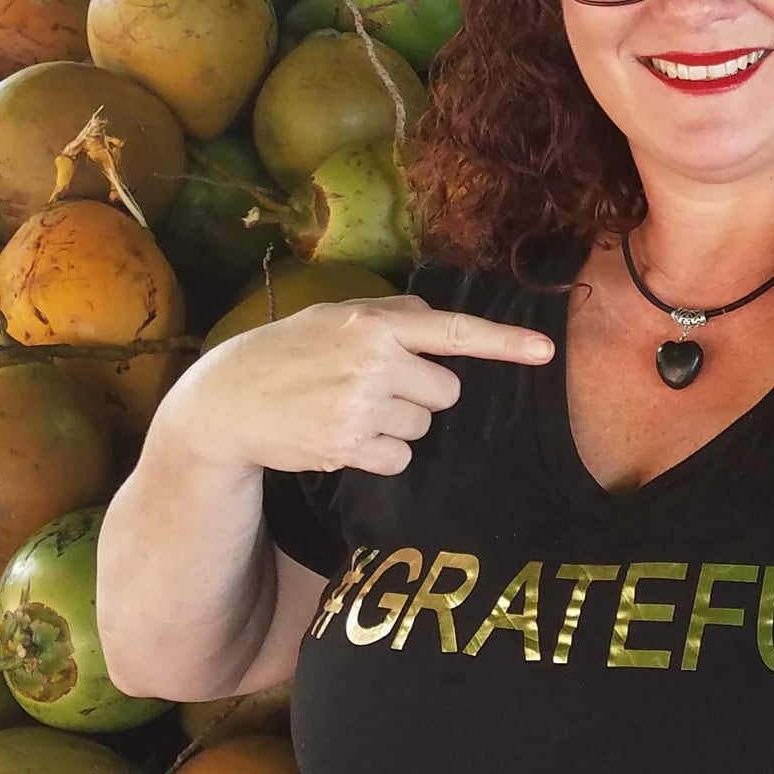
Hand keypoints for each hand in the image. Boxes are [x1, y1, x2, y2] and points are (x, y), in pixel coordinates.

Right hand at [161, 296, 553, 478]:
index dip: (505, 344)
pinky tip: (343, 437)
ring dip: (397, 424)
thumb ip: (392, 315)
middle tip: (372, 388)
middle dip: (421, 394)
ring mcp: (361, 406)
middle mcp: (374, 362)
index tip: (546, 352)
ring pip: (424, 427)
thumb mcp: (335, 315)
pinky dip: (380, 454)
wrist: (227, 401)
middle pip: (447, 392)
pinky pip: (400, 458)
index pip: (454, 332)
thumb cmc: (289, 352)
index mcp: (374, 323)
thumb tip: (437, 318)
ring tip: (348, 410)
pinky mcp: (348, 446)